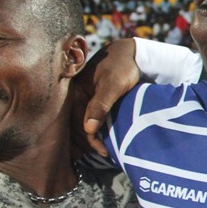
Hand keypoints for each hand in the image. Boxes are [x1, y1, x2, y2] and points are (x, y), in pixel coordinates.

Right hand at [71, 38, 140, 156]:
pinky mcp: (91, 97)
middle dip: (88, 142)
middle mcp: (76, 96)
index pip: (80, 124)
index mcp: (77, 93)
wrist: (130, 52)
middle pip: (77, 126)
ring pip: (81, 122)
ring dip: (89, 137)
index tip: (105, 152)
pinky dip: (92, 128)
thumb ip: (100, 105)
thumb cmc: (122, 67)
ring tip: (101, 150)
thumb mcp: (113, 86)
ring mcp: (83, 96)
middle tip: (104, 154)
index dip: (91, 141)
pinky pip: (88, 116)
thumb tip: (88, 129)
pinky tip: (99, 136)